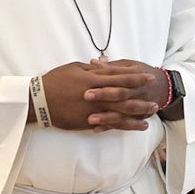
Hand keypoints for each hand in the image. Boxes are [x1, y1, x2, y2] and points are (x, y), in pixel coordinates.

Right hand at [39, 61, 158, 131]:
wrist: (39, 100)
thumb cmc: (55, 80)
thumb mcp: (74, 68)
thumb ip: (92, 69)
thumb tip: (104, 66)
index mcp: (94, 79)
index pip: (120, 77)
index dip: (135, 78)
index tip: (148, 77)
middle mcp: (96, 95)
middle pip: (124, 97)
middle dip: (141, 98)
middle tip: (155, 100)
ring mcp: (93, 110)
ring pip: (119, 113)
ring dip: (136, 115)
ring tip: (149, 116)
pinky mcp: (87, 122)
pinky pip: (108, 124)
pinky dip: (121, 125)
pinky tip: (132, 127)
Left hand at [82, 59, 166, 131]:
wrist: (164, 87)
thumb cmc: (142, 73)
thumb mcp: (129, 66)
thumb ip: (111, 67)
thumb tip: (92, 62)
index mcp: (135, 76)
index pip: (118, 77)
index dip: (104, 80)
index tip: (88, 83)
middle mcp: (138, 91)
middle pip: (121, 94)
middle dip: (104, 95)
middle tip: (86, 96)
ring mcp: (139, 106)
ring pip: (123, 113)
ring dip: (107, 117)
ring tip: (91, 119)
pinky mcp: (138, 117)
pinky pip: (124, 124)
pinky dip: (110, 127)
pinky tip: (96, 129)